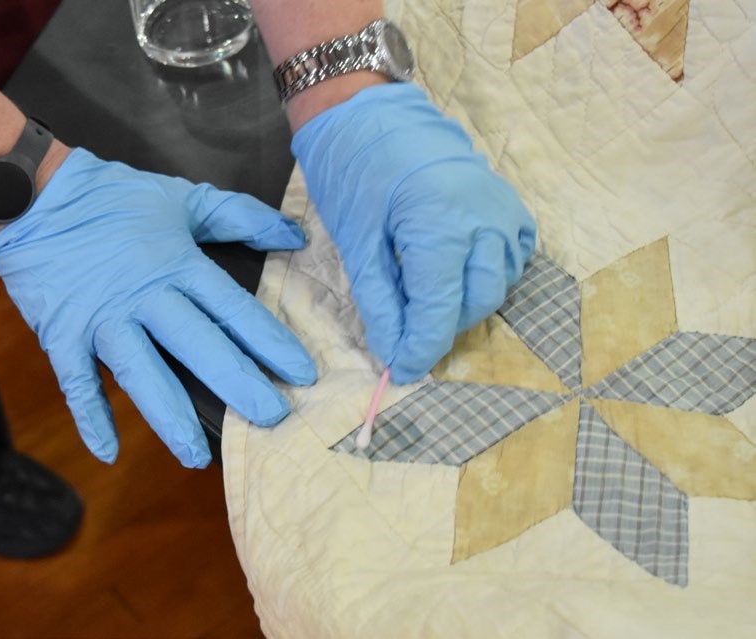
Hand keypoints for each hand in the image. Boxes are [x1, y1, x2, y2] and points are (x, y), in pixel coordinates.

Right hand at [0, 149, 316, 467]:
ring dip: (170, 418)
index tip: (303, 374)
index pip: (234, 309)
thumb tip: (294, 234)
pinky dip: (90, 418)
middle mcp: (144, 296)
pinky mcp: (62, 336)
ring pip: (142, 374)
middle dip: (238, 384)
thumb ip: (240, 216)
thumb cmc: (115, 198)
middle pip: (198, 346)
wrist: (34, 195)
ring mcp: (101, 319)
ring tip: (198, 457)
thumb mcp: (183, 200)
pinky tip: (108, 453)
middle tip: (272, 419)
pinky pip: (77, 384)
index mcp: (177, 264)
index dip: (271, 342)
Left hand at [292, 83, 535, 383]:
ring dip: (467, 301)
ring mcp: (503, 208)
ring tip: (427, 297)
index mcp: (441, 227)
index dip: (422, 349)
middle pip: (477, 301)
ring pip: (501, 281)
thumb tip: (393, 352)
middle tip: (406, 332)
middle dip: (443, 326)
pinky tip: (459, 271)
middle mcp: (485, 219)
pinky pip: (514, 254)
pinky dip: (490, 273)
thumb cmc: (354, 169)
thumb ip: (379, 301)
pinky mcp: (508, 200)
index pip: (440, 310)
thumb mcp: (356, 240)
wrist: (371, 110)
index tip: (402, 371)